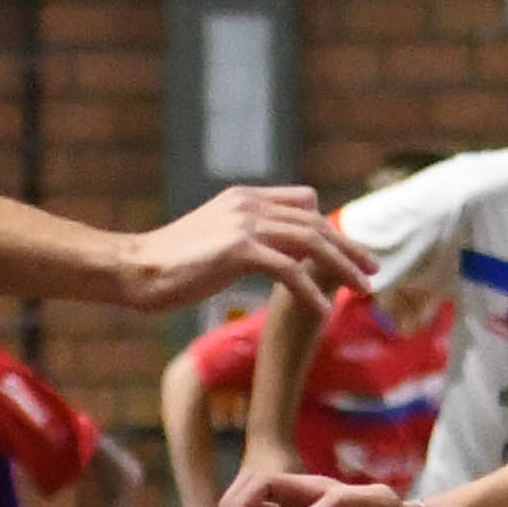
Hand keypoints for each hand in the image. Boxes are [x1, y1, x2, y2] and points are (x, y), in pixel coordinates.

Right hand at [115, 189, 369, 312]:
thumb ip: (245, 238)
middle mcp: (248, 203)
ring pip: (310, 242)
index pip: (303, 200)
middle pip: (315, 221)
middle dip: (348, 246)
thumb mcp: (214, 239)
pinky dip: (311, 290)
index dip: (328, 225)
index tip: (345, 249)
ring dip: (343, 266)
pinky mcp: (238, 250)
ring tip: (364, 288)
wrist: (134, 268)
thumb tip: (270, 254)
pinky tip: (325, 309)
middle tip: (373, 268)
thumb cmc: (169, 263)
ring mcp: (244, 223)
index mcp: (244, 197)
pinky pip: (288, 270)